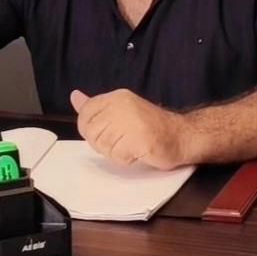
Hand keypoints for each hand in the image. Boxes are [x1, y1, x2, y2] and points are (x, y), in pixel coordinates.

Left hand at [70, 88, 189, 169]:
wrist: (182, 136)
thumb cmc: (151, 127)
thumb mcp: (121, 111)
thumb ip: (96, 106)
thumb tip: (74, 96)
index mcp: (116, 97)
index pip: (85, 113)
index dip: (92, 129)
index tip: (110, 131)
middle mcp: (122, 105)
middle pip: (91, 132)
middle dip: (103, 143)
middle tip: (124, 141)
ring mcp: (131, 121)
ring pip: (103, 145)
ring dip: (116, 152)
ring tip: (132, 145)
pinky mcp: (140, 139)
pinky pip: (118, 156)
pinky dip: (127, 159)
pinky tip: (139, 152)